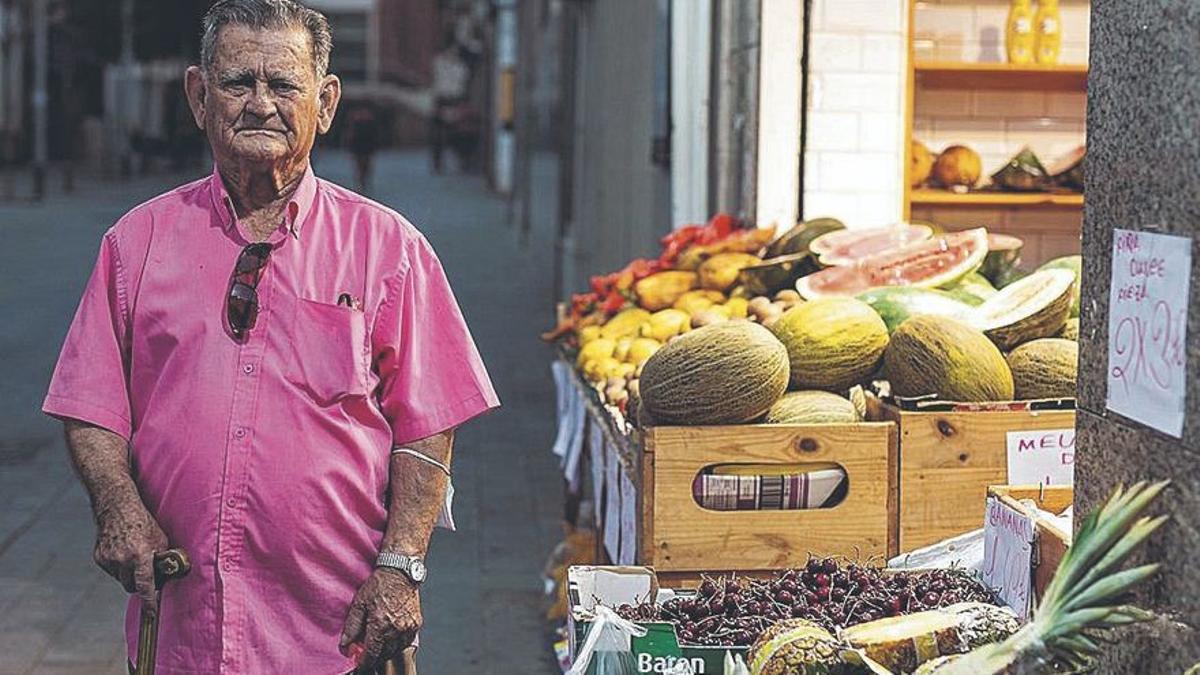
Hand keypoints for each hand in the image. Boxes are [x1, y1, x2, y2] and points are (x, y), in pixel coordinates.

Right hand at [93, 495, 168, 617]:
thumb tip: (166, 575)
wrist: (117, 507)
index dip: (149, 602)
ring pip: (120, 579)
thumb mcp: (160, 539)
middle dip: (139, 583)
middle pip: (131, 586)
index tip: (152, 613)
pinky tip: (122, 552)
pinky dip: (118, 567)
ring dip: (128, 574)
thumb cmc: (143, 522)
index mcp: (140, 555)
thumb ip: (162, 559)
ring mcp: (108, 559)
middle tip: (146, 572)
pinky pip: (111, 571)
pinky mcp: (99, 557)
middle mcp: (122, 560)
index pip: (145, 585)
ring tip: (134, 556)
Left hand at [340, 568, 421, 671]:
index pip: (372, 654)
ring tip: (379, 640)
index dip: (365, 663)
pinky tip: (391, 634)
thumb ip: (351, 628)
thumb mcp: (359, 604)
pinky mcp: (416, 623)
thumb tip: (345, 647)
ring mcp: (408, 627)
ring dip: (387, 650)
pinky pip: (407, 642)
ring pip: (396, 650)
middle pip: (384, 654)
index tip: (361, 665)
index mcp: (380, 625)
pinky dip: (398, 643)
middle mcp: (396, 628)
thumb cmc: (379, 585)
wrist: (400, 572)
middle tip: (368, 650)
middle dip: (375, 655)